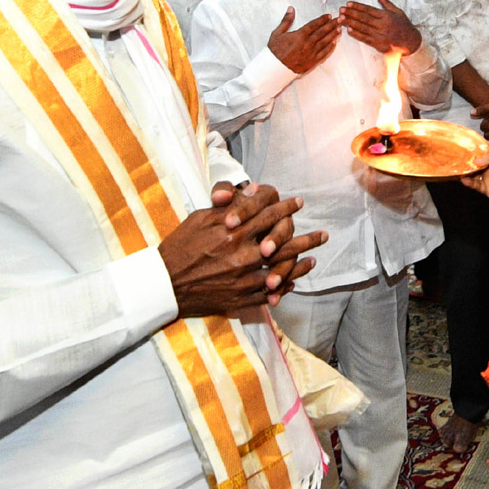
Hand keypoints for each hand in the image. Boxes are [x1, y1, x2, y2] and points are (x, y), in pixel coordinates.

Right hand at [160, 183, 327, 315]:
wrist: (165, 284)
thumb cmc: (181, 246)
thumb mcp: (201, 218)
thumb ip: (229, 206)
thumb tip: (252, 190)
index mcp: (233, 232)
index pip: (268, 216)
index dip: (286, 208)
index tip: (299, 203)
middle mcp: (242, 255)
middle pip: (284, 244)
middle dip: (306, 238)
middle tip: (323, 234)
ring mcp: (243, 279)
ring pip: (281, 270)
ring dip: (300, 264)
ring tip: (314, 258)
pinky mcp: (240, 298)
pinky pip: (269, 293)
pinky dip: (284, 287)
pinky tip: (294, 281)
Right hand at [268, 7, 338, 73]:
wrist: (275, 68)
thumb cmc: (275, 51)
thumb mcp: (277, 33)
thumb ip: (286, 20)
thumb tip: (291, 9)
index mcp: (300, 35)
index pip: (314, 24)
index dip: (323, 19)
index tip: (329, 16)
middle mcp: (308, 43)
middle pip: (323, 32)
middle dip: (332, 25)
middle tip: (340, 19)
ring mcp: (311, 53)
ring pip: (325, 42)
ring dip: (333, 35)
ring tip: (340, 29)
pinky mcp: (312, 62)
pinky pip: (324, 53)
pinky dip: (330, 48)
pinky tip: (335, 43)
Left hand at [339, 0, 421, 54]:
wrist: (411, 42)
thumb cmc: (404, 26)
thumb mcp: (397, 11)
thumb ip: (386, 2)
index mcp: (386, 16)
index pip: (369, 9)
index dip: (357, 6)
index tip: (348, 4)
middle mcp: (382, 25)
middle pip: (363, 18)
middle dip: (350, 13)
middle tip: (341, 10)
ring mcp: (380, 35)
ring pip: (362, 28)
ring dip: (350, 23)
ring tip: (341, 19)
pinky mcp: (378, 44)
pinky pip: (365, 38)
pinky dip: (356, 34)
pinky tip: (349, 30)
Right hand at [460, 148, 488, 206]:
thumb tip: (476, 160)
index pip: (482, 154)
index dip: (473, 152)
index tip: (463, 148)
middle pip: (475, 164)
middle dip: (467, 161)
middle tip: (456, 157)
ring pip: (473, 174)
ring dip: (465, 171)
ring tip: (456, 167)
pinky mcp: (488, 190)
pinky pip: (475, 185)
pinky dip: (468, 182)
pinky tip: (462, 177)